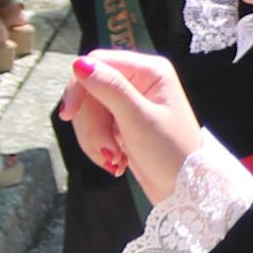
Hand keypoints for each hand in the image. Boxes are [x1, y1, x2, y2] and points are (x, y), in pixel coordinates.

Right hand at [62, 49, 202, 198]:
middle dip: (91, 124)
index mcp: (149, 70)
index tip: (69, 114)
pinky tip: (117, 161)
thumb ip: (109, 87)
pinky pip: (94, 127)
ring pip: (88, 111)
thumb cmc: (171, 153)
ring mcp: (129, 102)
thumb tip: (80, 63)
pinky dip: (99, 146)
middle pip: (89, 90)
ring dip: (95, 139)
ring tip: (116, 160)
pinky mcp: (122, 122)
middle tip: (109, 150)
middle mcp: (139, 80)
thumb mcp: (138, 119)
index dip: (79, 87)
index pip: (99, 62)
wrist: (183, 190)